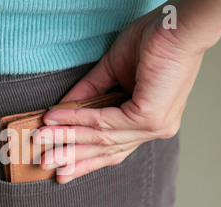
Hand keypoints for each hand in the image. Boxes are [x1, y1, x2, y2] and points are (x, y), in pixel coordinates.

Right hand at [33, 4, 204, 183]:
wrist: (178, 24)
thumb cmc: (153, 41)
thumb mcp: (112, 71)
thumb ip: (89, 94)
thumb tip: (61, 113)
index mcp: (148, 122)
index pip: (114, 148)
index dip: (85, 158)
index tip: (61, 167)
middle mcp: (153, 129)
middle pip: (106, 150)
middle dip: (72, 158)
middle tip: (45, 164)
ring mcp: (153, 127)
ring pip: (101, 138)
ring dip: (67, 138)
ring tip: (42, 139)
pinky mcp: (150, 118)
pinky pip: (104, 122)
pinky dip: (77, 120)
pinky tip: (57, 120)